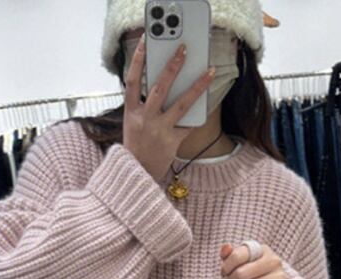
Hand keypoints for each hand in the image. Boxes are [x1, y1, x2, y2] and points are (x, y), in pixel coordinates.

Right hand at [123, 33, 216, 182]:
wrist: (136, 176)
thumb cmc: (136, 148)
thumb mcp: (132, 124)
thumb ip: (142, 106)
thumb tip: (162, 85)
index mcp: (131, 112)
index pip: (132, 81)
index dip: (138, 60)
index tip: (145, 41)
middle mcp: (145, 119)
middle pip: (160, 87)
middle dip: (172, 66)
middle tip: (183, 49)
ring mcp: (159, 130)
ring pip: (181, 103)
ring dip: (197, 86)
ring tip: (209, 71)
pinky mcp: (172, 142)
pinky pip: (189, 124)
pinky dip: (199, 115)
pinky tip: (209, 102)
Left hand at [220, 242, 289, 278]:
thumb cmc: (252, 275)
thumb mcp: (241, 262)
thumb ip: (230, 254)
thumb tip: (226, 247)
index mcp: (263, 250)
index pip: (238, 255)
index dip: (226, 266)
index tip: (224, 273)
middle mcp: (274, 261)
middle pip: (240, 273)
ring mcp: (279, 278)